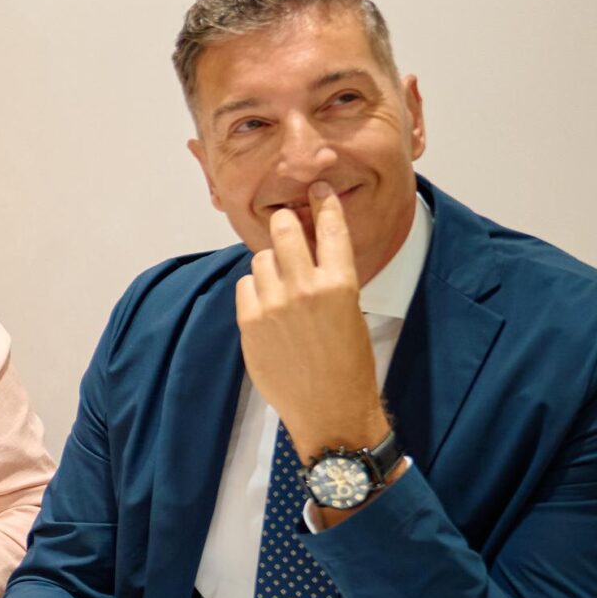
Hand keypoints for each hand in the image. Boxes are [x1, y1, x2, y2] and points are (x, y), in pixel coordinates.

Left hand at [235, 182, 388, 460]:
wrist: (330, 409)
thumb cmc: (348, 364)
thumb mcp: (351, 312)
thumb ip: (327, 279)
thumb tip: (305, 250)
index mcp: (340, 283)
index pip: (330, 227)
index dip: (323, 203)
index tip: (317, 188)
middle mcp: (305, 288)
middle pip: (284, 229)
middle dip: (285, 223)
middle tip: (286, 225)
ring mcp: (273, 304)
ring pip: (261, 258)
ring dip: (269, 265)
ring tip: (282, 287)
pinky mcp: (250, 322)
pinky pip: (245, 285)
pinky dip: (254, 290)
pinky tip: (268, 307)